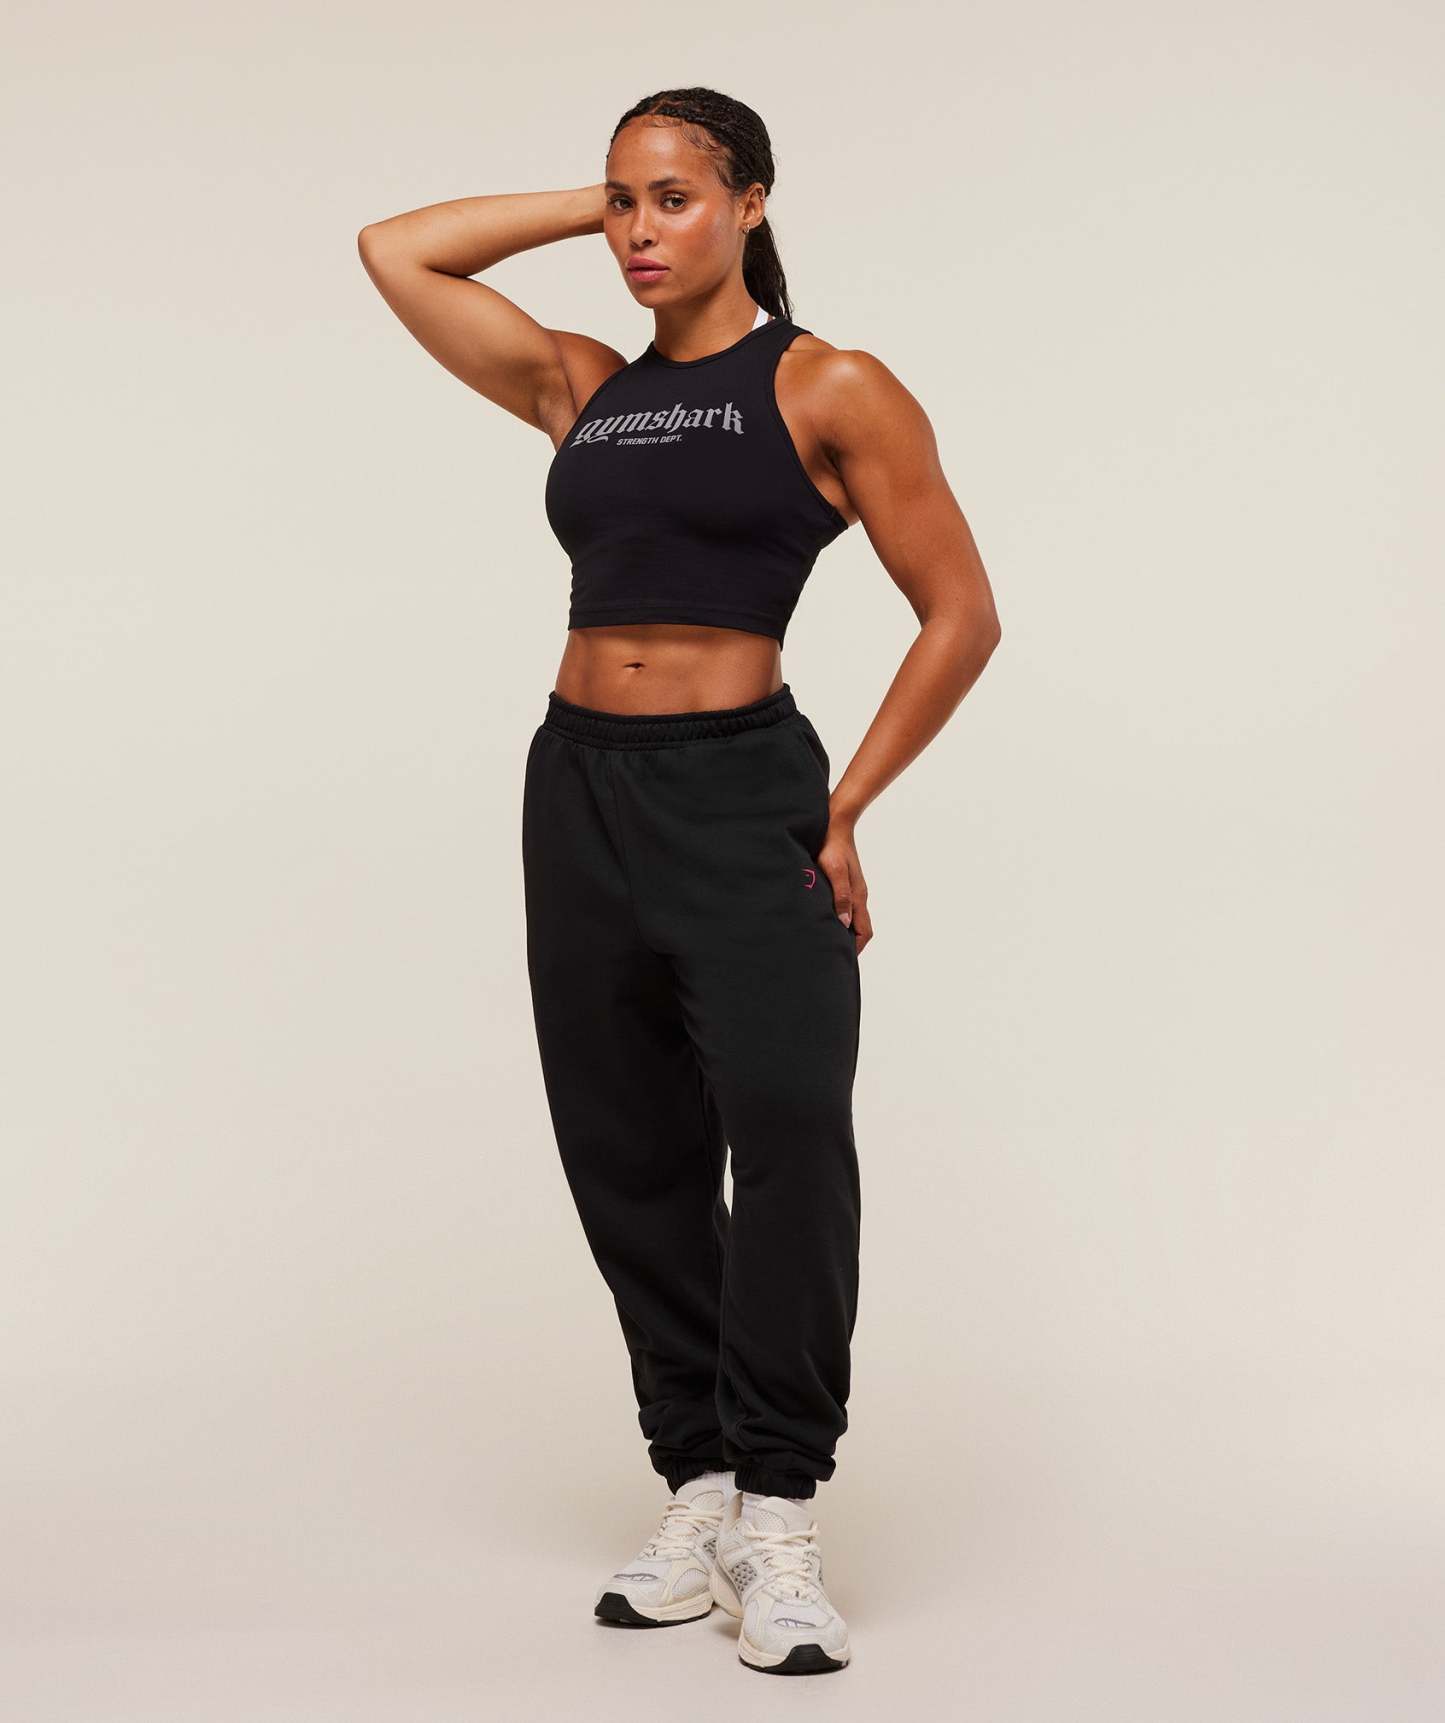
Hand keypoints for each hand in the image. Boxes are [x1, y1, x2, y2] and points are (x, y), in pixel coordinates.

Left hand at [818, 814, 871, 952]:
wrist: (835, 823)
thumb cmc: (833, 846)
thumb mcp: (835, 871)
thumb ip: (840, 896)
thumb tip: (843, 923)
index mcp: (858, 896)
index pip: (863, 932)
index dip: (856, 948)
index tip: (842, 958)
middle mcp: (858, 895)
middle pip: (859, 928)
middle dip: (849, 944)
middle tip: (832, 954)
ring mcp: (853, 888)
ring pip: (852, 917)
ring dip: (843, 930)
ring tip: (826, 940)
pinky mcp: (845, 881)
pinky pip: (845, 906)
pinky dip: (839, 917)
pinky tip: (824, 917)